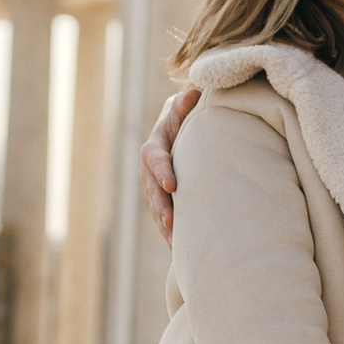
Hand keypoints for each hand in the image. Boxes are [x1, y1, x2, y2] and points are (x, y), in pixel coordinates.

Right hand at [141, 89, 199, 241]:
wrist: (182, 130)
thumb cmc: (187, 118)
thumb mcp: (185, 108)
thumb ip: (186, 105)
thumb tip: (193, 93)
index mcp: (154, 145)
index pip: (155, 158)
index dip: (162, 171)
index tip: (171, 184)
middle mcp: (150, 168)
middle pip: (152, 189)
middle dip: (161, 206)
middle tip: (171, 222)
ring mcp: (154, 186)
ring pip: (156, 207)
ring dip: (165, 225)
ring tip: (176, 242)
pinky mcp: (163, 200)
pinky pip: (164, 218)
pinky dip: (170, 233)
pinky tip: (180, 250)